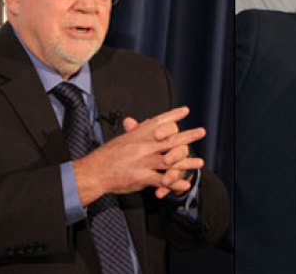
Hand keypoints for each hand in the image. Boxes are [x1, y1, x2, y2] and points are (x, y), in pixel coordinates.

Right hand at [73, 106, 204, 205]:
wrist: (94, 171)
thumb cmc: (107, 155)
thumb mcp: (122, 139)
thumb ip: (136, 132)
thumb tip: (143, 123)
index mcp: (138, 135)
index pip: (158, 122)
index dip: (173, 116)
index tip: (185, 110)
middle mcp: (143, 146)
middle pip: (170, 139)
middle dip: (188, 136)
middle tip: (201, 132)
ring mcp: (143, 162)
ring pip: (170, 160)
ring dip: (187, 161)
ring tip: (201, 162)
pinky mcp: (141, 177)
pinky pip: (161, 180)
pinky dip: (174, 183)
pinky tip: (184, 184)